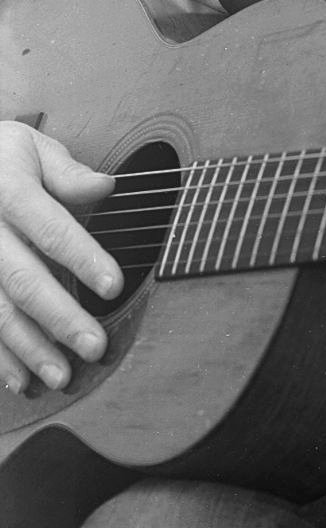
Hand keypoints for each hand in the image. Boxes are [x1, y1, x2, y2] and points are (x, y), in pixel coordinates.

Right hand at [0, 122, 119, 394]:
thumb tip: (107, 186)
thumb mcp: (30, 147)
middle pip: (22, 278)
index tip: (114, 286)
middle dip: (59, 317)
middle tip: (95, 348)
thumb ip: (67, 172)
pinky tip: (20, 380)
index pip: (50, 228)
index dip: (82, 257)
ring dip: (27, 348)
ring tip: (61, 377)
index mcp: (7, 190)